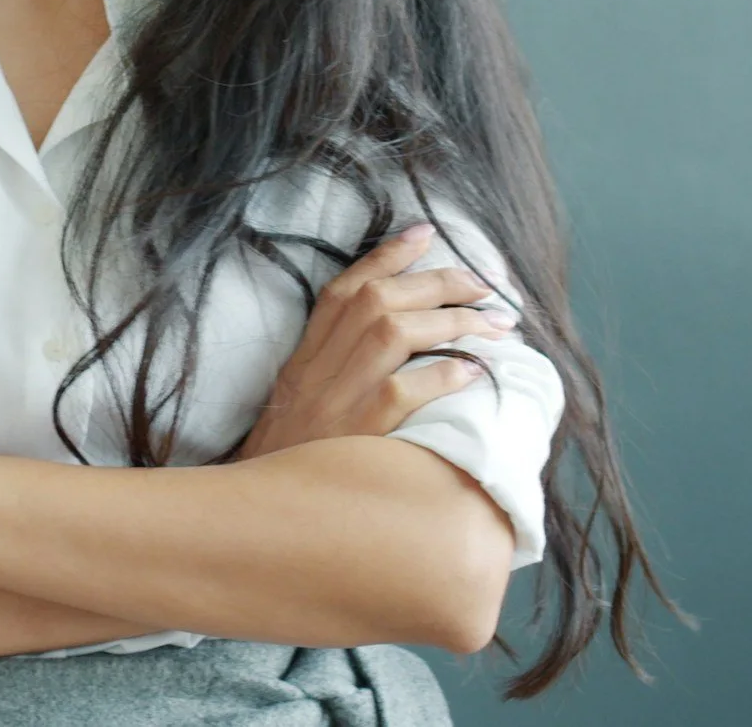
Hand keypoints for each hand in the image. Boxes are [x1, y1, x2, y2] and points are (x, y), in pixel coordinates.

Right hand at [231, 222, 517, 462]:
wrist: (256, 518)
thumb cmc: (291, 467)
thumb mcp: (301, 411)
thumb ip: (335, 376)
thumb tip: (397, 346)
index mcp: (302, 362)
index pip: (342, 291)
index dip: (385, 256)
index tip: (426, 233)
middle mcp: (313, 373)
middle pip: (375, 301)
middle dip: (437, 282)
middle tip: (486, 283)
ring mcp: (332, 404)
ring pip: (390, 334)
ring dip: (450, 321)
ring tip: (495, 325)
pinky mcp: (352, 439)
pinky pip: (400, 393)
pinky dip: (441, 376)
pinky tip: (473, 374)